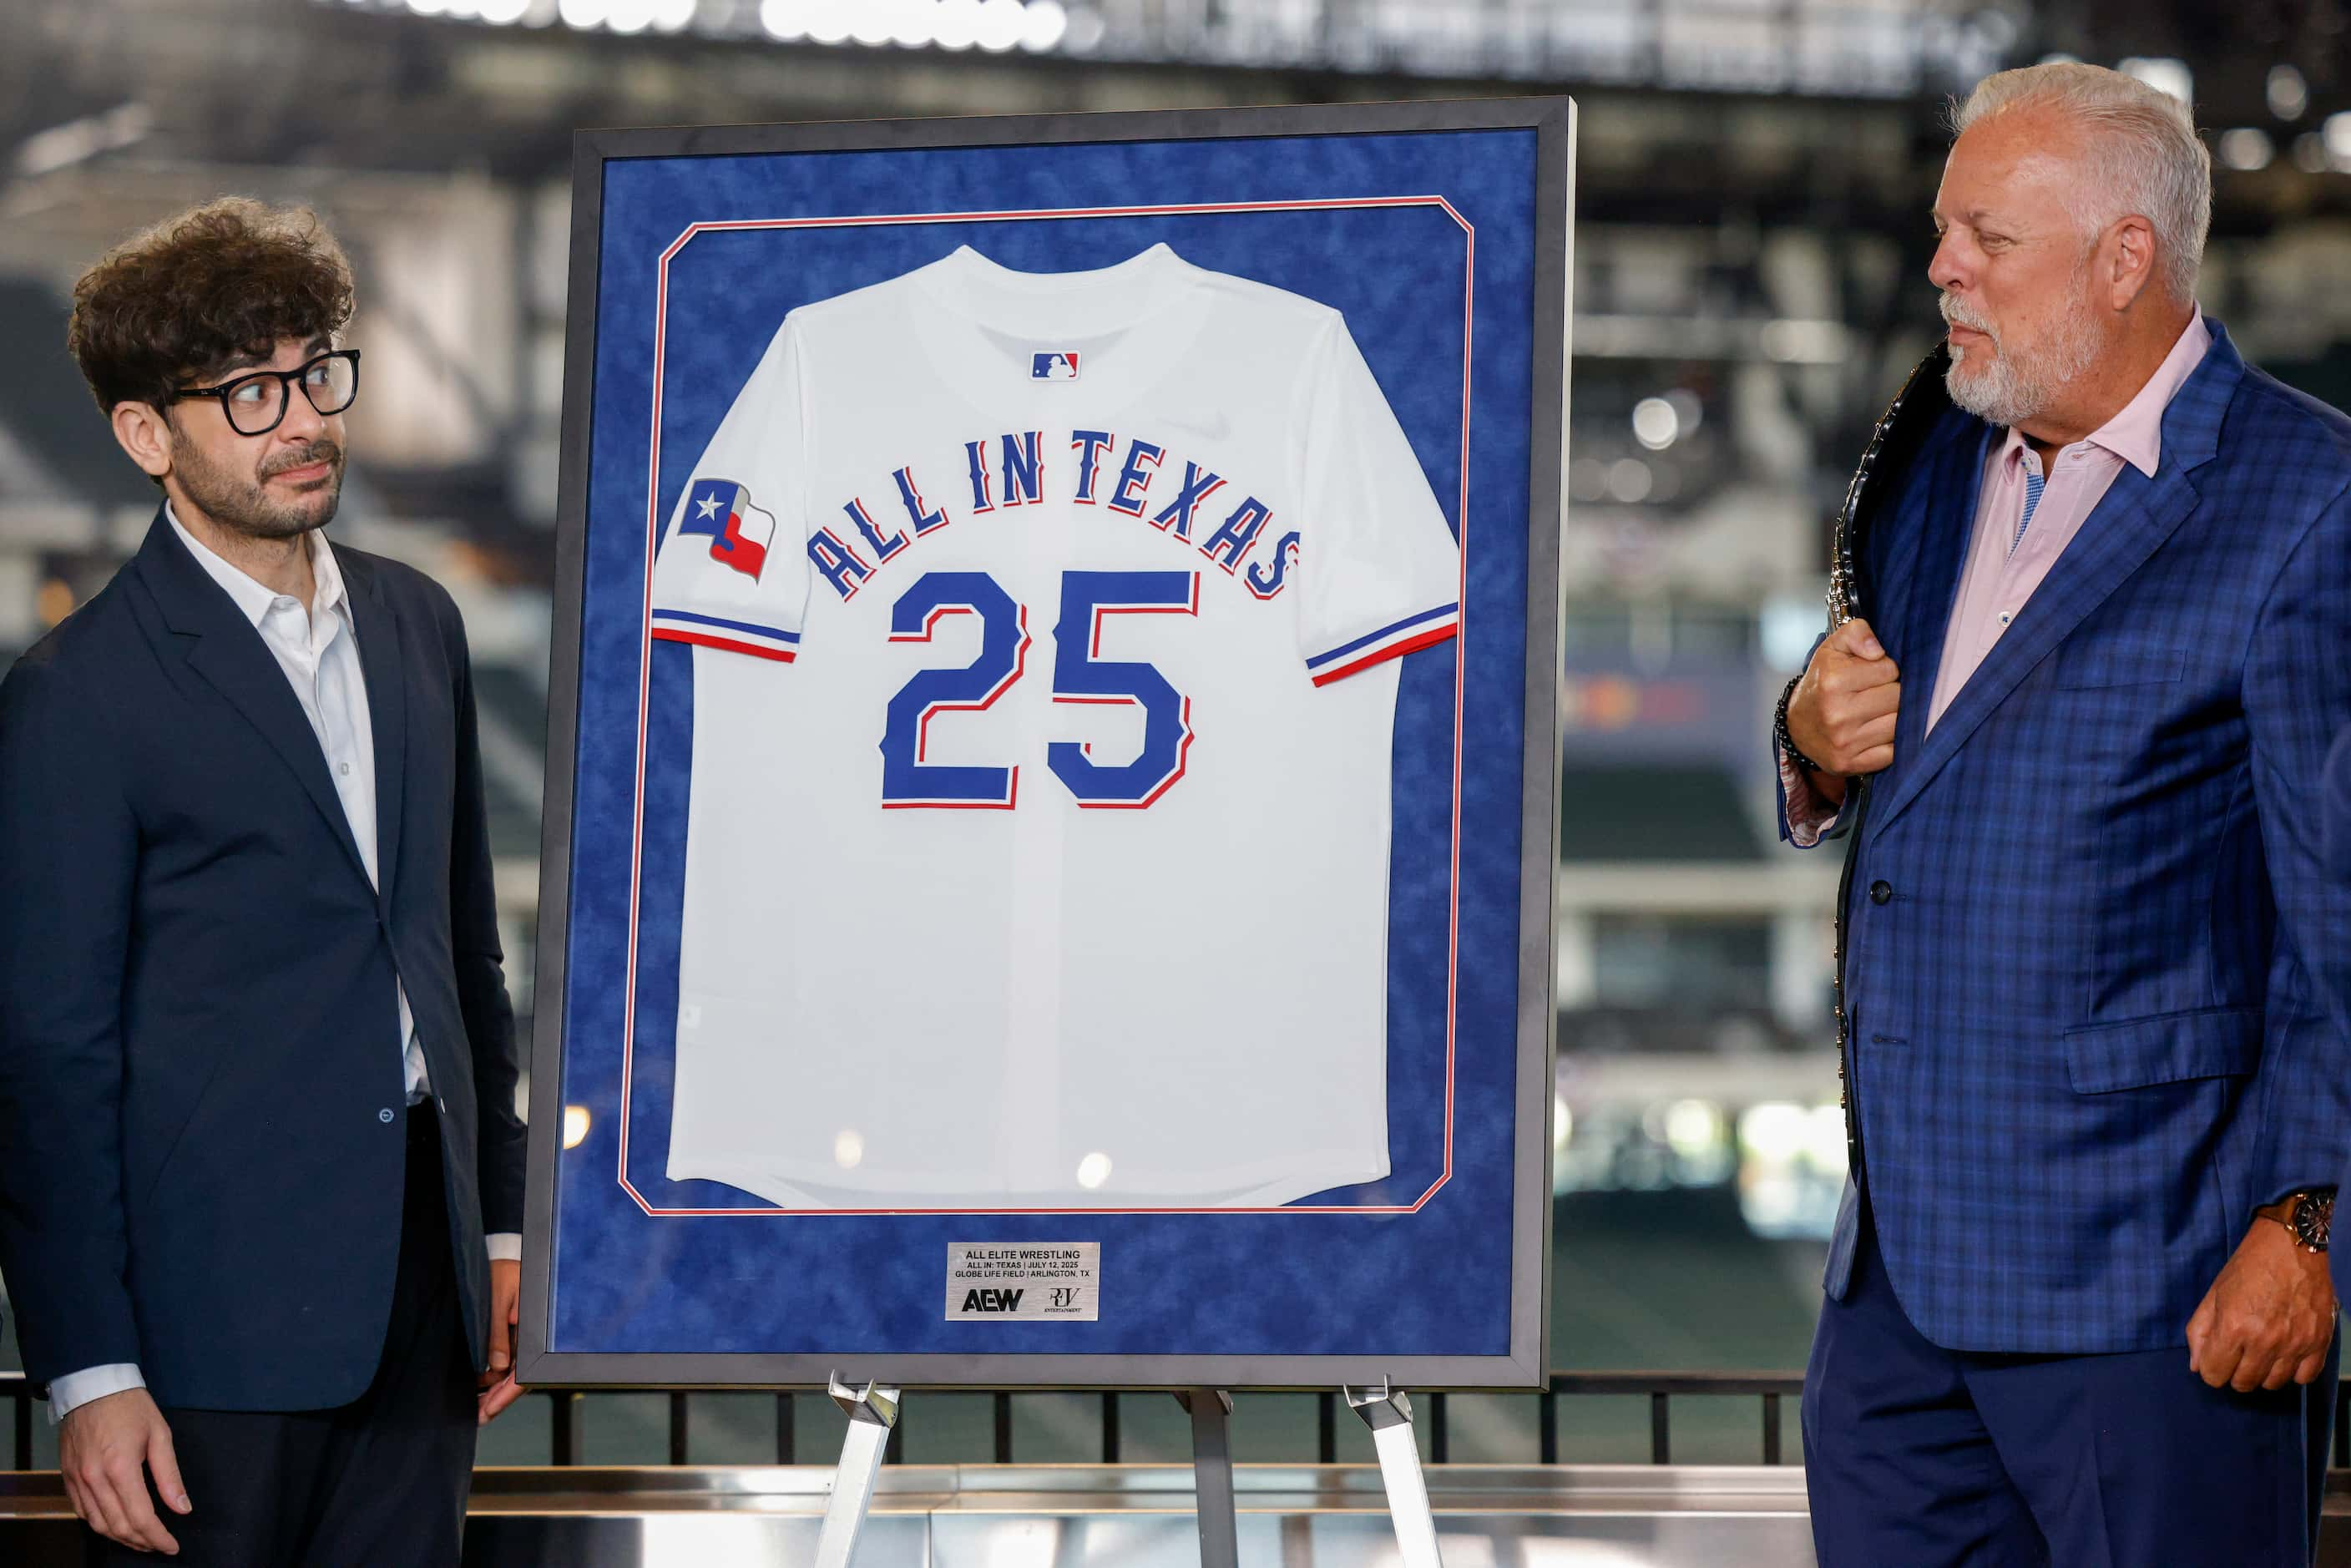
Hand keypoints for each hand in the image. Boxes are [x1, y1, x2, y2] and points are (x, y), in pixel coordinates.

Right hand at [60, 1387, 186, 1554]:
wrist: (93, 1386)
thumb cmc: (130, 1406)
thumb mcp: (160, 1435)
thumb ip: (170, 1476)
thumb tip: (182, 1507)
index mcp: (120, 1468)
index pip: (140, 1517)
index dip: (158, 1537)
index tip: (172, 1546)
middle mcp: (94, 1479)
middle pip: (118, 1526)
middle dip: (142, 1542)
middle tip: (160, 1545)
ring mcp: (77, 1480)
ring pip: (97, 1524)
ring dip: (121, 1538)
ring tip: (142, 1540)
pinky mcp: (68, 1478)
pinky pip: (82, 1512)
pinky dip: (100, 1524)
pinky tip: (116, 1524)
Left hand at [479, 1256, 524, 1424]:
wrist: (508, 1255)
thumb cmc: (504, 1271)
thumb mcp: (496, 1298)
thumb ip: (495, 1332)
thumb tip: (495, 1367)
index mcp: (534, 1329)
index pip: (524, 1371)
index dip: (505, 1394)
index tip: (488, 1410)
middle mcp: (531, 1338)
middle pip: (517, 1378)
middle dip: (496, 1399)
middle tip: (476, 1417)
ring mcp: (524, 1339)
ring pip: (510, 1373)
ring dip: (492, 1390)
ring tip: (472, 1406)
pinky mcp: (515, 1336)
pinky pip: (506, 1361)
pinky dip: (492, 1376)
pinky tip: (478, 1386)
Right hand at [1786, 617, 1899, 782]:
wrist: (1797, 726)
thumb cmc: (1822, 682)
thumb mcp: (1832, 648)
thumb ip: (1856, 633)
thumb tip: (1878, 651)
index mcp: (1833, 682)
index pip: (1890, 669)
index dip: (1885, 669)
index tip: (1871, 675)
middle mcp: (1837, 714)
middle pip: (1898, 698)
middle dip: (1891, 693)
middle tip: (1875, 694)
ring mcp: (1844, 743)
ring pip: (1899, 725)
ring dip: (1893, 718)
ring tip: (1876, 713)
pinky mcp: (1851, 764)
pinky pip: (1892, 752)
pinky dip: (1890, 743)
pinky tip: (1876, 734)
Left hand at [2186, 1217, 2336, 1391]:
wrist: (2290, 1247)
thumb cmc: (2247, 1268)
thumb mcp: (2213, 1294)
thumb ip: (2199, 1332)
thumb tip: (2196, 1366)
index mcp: (2233, 1328)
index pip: (2214, 1375)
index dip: (2210, 1368)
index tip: (2216, 1358)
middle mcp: (2265, 1341)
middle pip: (2243, 1383)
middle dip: (2234, 1372)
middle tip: (2238, 1354)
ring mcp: (2296, 1344)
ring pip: (2273, 1384)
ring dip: (2263, 1373)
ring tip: (2261, 1353)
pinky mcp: (2320, 1342)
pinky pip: (2304, 1378)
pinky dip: (2293, 1372)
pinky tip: (2285, 1355)